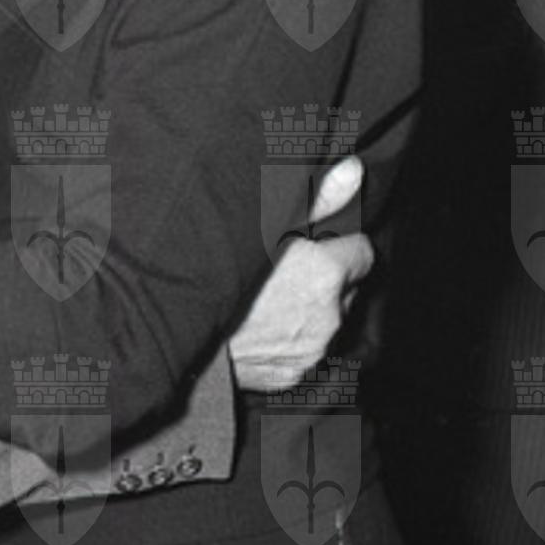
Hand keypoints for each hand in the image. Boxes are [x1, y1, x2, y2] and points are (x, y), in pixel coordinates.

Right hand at [227, 157, 373, 393]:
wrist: (180, 330)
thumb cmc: (221, 271)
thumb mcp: (267, 223)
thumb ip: (319, 200)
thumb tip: (355, 170)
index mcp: (327, 275)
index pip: (364, 253)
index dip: (341, 243)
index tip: (318, 241)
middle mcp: (329, 316)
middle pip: (348, 288)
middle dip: (329, 276)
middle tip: (291, 267)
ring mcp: (313, 350)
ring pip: (328, 320)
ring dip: (313, 307)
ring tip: (274, 296)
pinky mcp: (295, 374)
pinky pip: (306, 350)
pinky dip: (294, 337)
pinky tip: (265, 324)